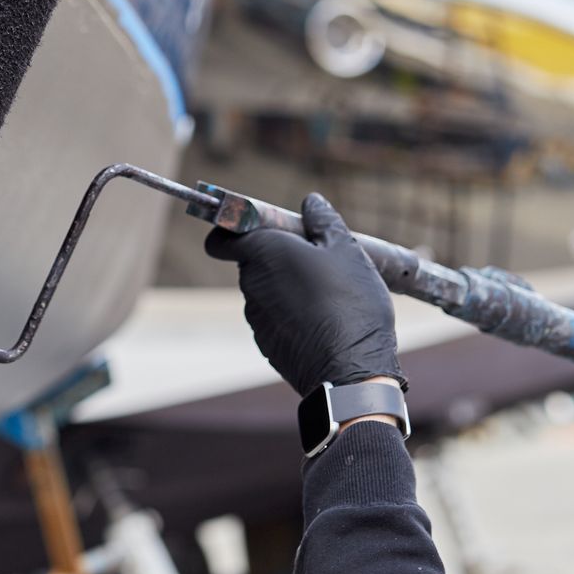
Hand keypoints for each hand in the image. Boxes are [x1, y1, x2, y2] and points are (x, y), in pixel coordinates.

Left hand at [204, 192, 403, 396]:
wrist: (352, 372)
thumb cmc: (350, 303)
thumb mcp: (347, 250)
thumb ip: (324, 222)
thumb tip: (311, 201)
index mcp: (262, 253)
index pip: (221, 237)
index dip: (235, 229)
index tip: (261, 228)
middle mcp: (250, 284)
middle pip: (252, 261)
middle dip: (277, 257)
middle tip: (315, 258)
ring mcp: (256, 317)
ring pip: (267, 291)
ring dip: (287, 287)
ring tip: (328, 292)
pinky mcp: (267, 343)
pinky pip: (276, 318)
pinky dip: (292, 314)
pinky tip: (324, 319)